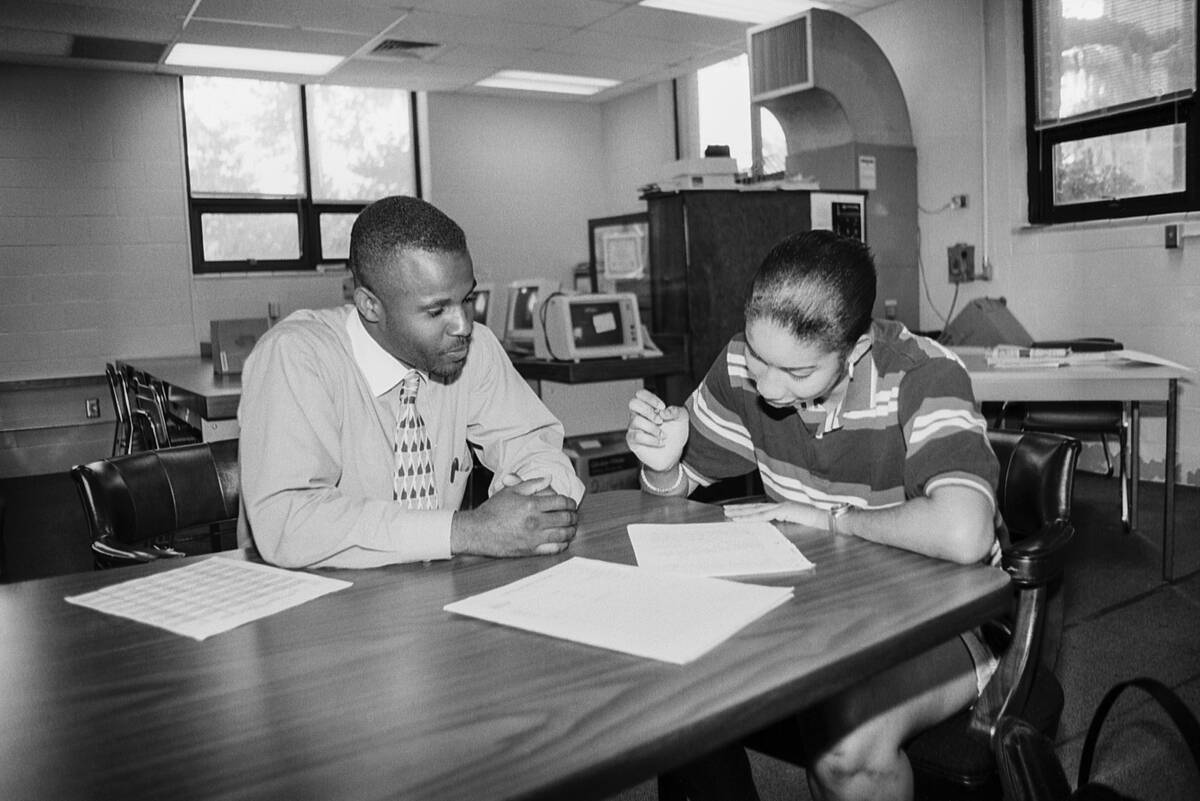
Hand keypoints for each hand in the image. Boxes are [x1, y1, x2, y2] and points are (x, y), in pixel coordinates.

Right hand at [451, 477, 578, 556]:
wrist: (477, 531)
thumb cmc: (492, 510)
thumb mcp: (511, 491)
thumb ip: (533, 483)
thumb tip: (549, 478)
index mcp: (531, 505)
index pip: (561, 502)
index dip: (570, 502)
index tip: (570, 503)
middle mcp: (535, 521)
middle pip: (566, 518)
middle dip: (573, 516)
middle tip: (573, 515)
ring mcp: (534, 537)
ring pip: (563, 534)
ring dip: (571, 530)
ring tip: (571, 527)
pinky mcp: (531, 550)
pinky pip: (554, 549)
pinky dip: (562, 544)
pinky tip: (562, 540)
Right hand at [625, 389, 688, 472]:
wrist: (674, 453)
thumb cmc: (675, 433)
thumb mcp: (682, 419)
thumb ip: (676, 411)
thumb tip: (664, 412)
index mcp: (649, 407)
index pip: (641, 394)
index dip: (650, 398)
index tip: (662, 407)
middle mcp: (639, 415)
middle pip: (633, 403)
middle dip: (648, 411)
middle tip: (660, 421)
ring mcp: (634, 427)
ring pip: (636, 421)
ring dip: (653, 428)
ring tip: (663, 435)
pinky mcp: (633, 440)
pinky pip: (637, 436)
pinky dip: (651, 439)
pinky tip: (660, 442)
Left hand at [724, 500, 825, 528]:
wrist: (830, 520)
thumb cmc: (817, 525)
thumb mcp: (797, 527)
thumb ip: (786, 527)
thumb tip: (774, 535)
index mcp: (783, 508)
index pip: (761, 509)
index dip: (748, 510)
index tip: (735, 512)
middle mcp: (780, 505)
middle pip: (755, 507)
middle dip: (739, 509)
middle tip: (725, 510)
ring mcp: (782, 506)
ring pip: (756, 510)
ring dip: (741, 513)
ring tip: (728, 514)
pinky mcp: (784, 510)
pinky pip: (764, 516)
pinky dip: (751, 518)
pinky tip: (740, 519)